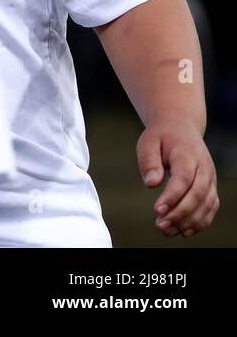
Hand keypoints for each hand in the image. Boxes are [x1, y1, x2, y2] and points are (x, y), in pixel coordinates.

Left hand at [137, 117, 219, 236]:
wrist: (180, 128)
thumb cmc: (161, 137)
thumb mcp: (148, 142)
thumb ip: (149, 161)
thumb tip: (151, 183)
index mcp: (187, 154)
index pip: (183, 178)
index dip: (172, 196)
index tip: (157, 210)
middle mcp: (204, 168)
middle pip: (198, 194)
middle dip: (180, 213)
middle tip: (160, 225)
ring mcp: (210, 178)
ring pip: (206, 204)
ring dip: (189, 221)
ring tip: (167, 231)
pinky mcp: (211, 187)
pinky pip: (211, 207)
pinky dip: (200, 222)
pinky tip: (183, 231)